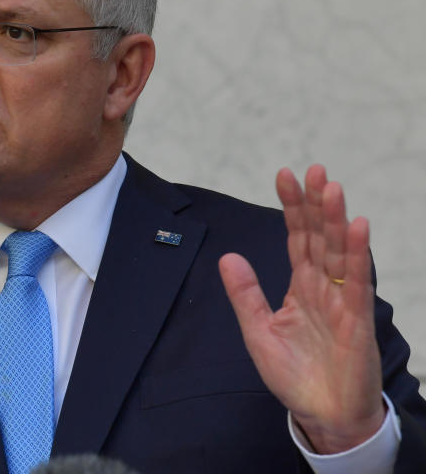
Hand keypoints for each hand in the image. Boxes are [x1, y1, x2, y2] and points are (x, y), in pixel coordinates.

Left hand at [218, 165, 384, 453]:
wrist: (321, 414)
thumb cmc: (294, 374)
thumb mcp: (258, 331)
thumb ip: (246, 294)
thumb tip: (227, 256)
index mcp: (300, 286)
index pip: (296, 237)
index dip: (292, 207)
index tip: (285, 174)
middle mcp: (323, 286)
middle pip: (319, 236)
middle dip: (315, 203)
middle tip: (313, 169)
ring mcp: (341, 299)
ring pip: (338, 251)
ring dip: (335, 219)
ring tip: (332, 186)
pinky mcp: (356, 319)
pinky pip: (355, 281)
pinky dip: (355, 253)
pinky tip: (356, 226)